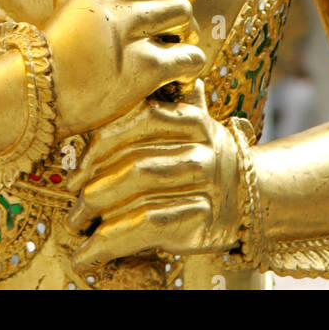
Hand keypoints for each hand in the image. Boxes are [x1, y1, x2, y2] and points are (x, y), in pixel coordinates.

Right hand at [44, 0, 204, 135]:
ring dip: (186, 42)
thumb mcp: (75, 10)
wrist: (29, 94)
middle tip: (177, 34)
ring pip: (185, 22)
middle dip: (182, 19)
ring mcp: (128, 35)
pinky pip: (190, 58)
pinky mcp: (141, 70)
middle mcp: (116, 5)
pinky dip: (191, 70)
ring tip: (173, 61)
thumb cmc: (53, 58)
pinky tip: (179, 81)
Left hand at [65, 81, 241, 267]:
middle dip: (95, 186)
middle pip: (134, 162)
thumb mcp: (196, 127)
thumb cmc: (210, 160)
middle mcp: (199, 148)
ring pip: (139, 194)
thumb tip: (165, 75)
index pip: (135, 123)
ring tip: (77, 225)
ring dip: (99, 213)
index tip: (76, 173)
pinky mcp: (201, 218)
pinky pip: (146, 226)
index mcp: (190, 119)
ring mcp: (203, 183)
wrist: (255, 198)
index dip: (98, 148)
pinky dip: (111, 242)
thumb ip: (170, 106)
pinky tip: (90, 254)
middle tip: (73, 205)